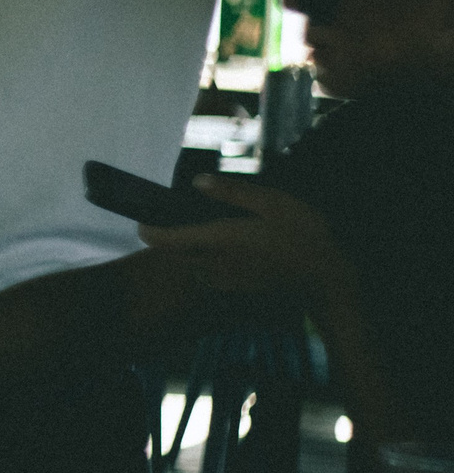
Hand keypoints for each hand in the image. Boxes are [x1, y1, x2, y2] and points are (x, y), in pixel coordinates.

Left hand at [137, 175, 348, 297]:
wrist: (330, 281)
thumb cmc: (304, 236)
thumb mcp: (274, 204)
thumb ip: (234, 194)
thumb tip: (197, 182)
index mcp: (220, 239)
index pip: (168, 240)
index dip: (149, 232)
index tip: (142, 221)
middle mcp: (216, 264)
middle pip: (176, 256)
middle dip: (167, 242)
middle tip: (169, 223)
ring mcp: (227, 281)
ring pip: (191, 267)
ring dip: (185, 254)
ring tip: (194, 235)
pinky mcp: (240, 290)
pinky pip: (209, 277)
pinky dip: (203, 264)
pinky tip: (220, 252)